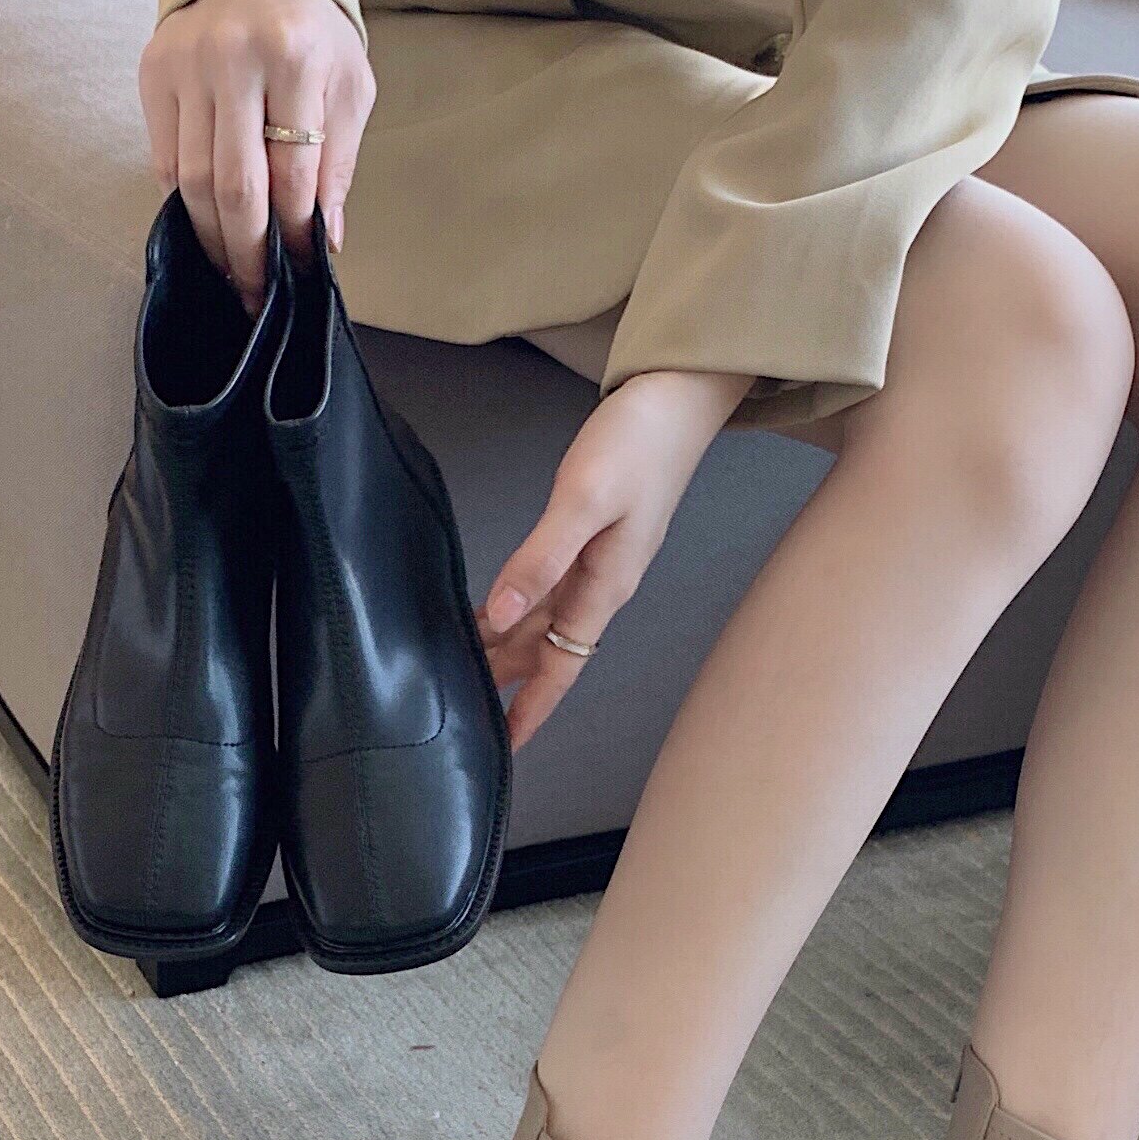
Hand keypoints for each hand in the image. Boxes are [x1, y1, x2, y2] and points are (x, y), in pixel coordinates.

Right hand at [140, 0, 374, 311]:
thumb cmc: (309, 34)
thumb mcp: (347, 88)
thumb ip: (337, 163)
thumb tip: (324, 239)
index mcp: (292, 58)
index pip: (291, 177)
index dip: (293, 238)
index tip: (297, 273)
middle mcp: (233, 58)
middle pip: (234, 187)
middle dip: (248, 253)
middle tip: (258, 292)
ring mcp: (186, 65)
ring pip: (192, 182)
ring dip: (213, 239)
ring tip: (232, 270)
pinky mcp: (154, 73)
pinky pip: (163, 162)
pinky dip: (184, 205)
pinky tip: (206, 226)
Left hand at [483, 369, 753, 747]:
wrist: (679, 394)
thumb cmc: (640, 442)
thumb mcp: (584, 501)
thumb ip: (540, 559)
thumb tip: (501, 615)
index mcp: (604, 588)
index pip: (560, 667)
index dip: (531, 708)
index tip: (503, 745)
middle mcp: (600, 585)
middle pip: (546, 651)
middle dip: (506, 682)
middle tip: (458, 709)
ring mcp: (596, 563)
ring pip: (542, 622)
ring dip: (506, 646)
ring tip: (461, 668)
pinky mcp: (590, 537)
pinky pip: (546, 590)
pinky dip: (515, 607)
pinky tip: (490, 612)